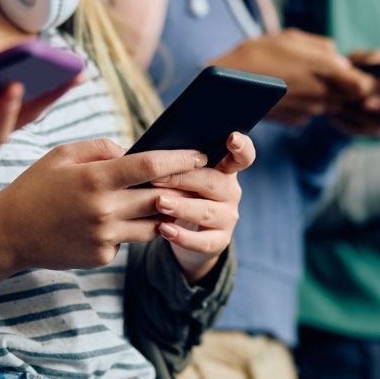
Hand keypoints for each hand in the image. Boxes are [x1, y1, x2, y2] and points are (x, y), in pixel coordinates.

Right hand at [0, 139, 207, 273]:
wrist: (8, 234)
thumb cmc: (35, 188)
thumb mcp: (62, 156)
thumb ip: (100, 148)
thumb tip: (131, 150)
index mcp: (95, 178)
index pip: (150, 165)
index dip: (180, 159)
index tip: (199, 155)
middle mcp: (104, 209)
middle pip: (161, 198)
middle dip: (183, 188)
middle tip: (198, 180)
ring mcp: (105, 236)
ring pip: (154, 224)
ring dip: (165, 213)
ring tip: (172, 200)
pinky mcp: (102, 256)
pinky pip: (130, 240)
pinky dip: (132, 230)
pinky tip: (123, 221)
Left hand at [150, 132, 255, 281]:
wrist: (186, 231)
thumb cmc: (179, 192)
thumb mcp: (179, 174)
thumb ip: (170, 160)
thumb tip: (136, 150)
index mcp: (224, 169)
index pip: (243, 156)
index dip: (241, 146)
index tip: (232, 137)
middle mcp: (231, 191)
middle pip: (214, 181)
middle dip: (184, 179)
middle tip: (157, 178)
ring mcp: (228, 217)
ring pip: (207, 211)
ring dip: (182, 206)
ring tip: (160, 203)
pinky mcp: (219, 240)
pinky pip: (203, 241)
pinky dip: (183, 236)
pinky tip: (164, 229)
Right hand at [210, 29, 374, 124]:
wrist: (226, 87)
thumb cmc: (258, 54)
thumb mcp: (293, 38)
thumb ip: (323, 48)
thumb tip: (341, 59)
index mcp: (324, 69)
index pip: (365, 84)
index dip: (365, 78)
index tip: (357, 70)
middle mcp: (322, 94)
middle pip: (349, 95)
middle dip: (344, 84)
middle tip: (324, 70)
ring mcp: (310, 110)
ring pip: (330, 102)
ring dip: (322, 91)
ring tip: (297, 76)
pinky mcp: (297, 120)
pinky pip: (311, 110)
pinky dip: (305, 101)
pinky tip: (286, 90)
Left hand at [328, 50, 379, 136]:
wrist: (332, 89)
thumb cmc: (356, 70)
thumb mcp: (360, 59)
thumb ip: (370, 57)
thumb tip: (376, 62)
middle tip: (367, 102)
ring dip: (360, 112)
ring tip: (343, 100)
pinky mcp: (365, 131)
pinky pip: (359, 129)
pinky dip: (346, 118)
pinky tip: (335, 107)